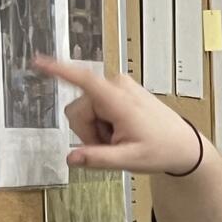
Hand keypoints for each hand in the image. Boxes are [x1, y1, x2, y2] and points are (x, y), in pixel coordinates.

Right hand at [34, 55, 208, 174]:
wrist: (182, 144)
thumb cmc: (160, 149)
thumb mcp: (128, 160)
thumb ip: (98, 158)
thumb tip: (71, 157)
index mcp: (118, 100)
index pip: (84, 80)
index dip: (59, 71)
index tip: (39, 62)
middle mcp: (117, 85)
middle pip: (78, 109)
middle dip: (88, 132)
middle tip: (111, 146)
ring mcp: (119, 86)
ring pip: (86, 109)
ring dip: (96, 129)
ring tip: (119, 139)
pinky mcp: (119, 90)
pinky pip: (96, 107)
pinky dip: (103, 123)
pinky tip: (120, 132)